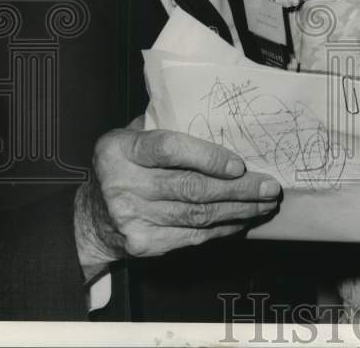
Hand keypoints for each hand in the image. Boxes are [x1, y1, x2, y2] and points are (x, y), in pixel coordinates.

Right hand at [74, 118, 280, 271]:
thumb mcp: (131, 136)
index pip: (169, 150)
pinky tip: (243, 220)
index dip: (208, 157)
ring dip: (239, 210)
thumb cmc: (123, 167)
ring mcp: (133, 218)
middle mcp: (124, 184)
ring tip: (265, 203)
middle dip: (239, 189)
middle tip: (269, 187)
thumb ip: (165, 123)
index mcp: (121, 150)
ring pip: (198, 215)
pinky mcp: (144, 244)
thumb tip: (219, 116)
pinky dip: (223, 229)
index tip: (239, 164)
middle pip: (191, 188)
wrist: (90, 218)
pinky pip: (193, 236)